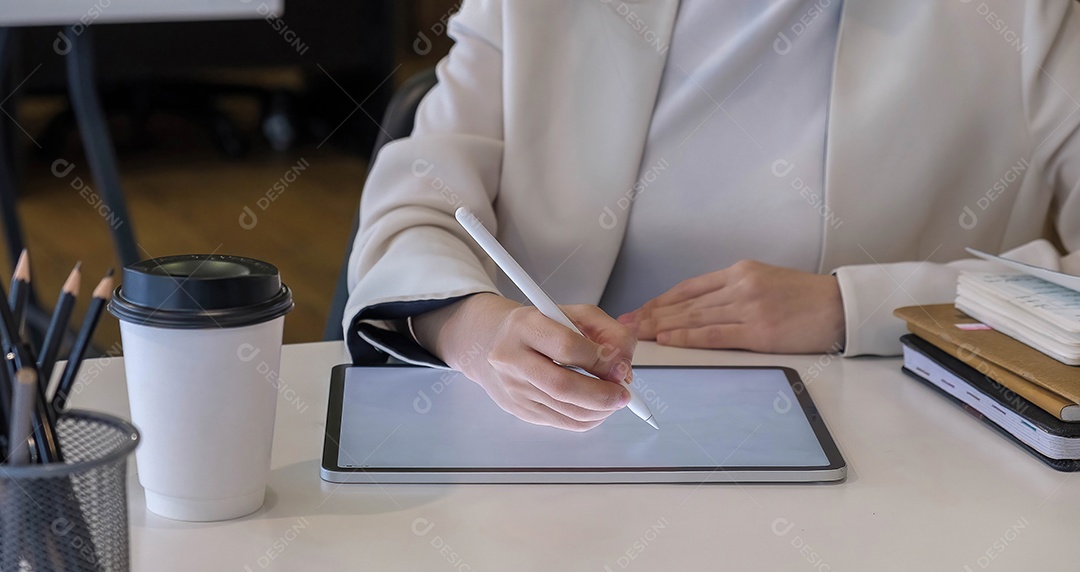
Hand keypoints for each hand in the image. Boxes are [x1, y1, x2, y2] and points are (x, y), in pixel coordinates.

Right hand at [412, 293, 635, 430]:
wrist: (492, 344)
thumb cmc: (539, 327)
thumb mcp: (573, 314)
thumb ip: (607, 332)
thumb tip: (623, 368)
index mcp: (525, 326)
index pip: (567, 347)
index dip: (601, 361)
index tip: (621, 367)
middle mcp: (513, 359)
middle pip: (563, 386)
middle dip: (602, 395)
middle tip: (623, 394)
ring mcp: (514, 388)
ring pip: (565, 410)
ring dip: (599, 410)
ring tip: (613, 400)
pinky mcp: (519, 409)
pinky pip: (562, 422)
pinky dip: (587, 419)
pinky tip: (596, 408)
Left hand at [619, 260, 844, 353]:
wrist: (840, 307)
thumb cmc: (806, 298)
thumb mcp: (766, 280)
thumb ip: (734, 290)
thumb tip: (699, 309)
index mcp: (740, 271)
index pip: (689, 287)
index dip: (660, 301)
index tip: (638, 311)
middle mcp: (740, 285)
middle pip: (685, 303)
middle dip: (651, 315)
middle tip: (624, 325)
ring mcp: (748, 306)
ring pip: (694, 318)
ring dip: (660, 328)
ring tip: (636, 336)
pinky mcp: (758, 330)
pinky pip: (713, 335)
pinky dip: (686, 338)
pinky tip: (666, 341)